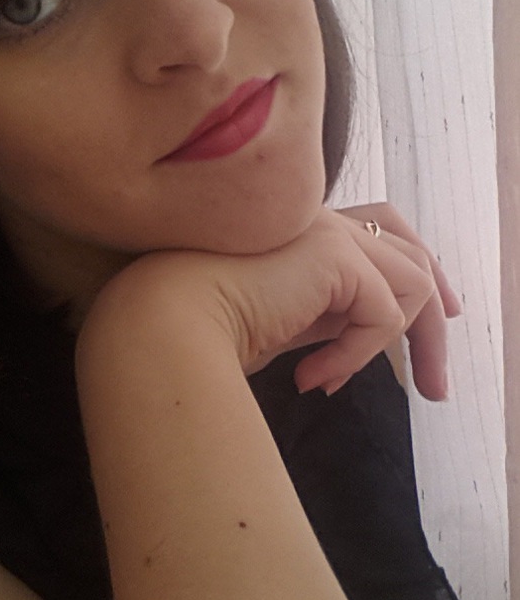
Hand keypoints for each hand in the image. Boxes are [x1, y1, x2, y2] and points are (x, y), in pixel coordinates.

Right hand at [92, 207, 436, 395]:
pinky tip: (313, 377)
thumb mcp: (279, 320)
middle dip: (432, 317)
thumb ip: (321, 314)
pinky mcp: (333, 251)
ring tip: (334, 383)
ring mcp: (326, 226)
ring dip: (396, 347)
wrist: (164, 320)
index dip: (415, 273)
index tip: (431, 326)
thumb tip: (364, 341)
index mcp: (299, 225)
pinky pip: (385, 312)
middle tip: (435, 384)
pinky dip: (358, 355)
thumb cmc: (199, 327)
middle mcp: (316, 215)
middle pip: (409, 252)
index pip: (380, 231)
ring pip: (411, 282)